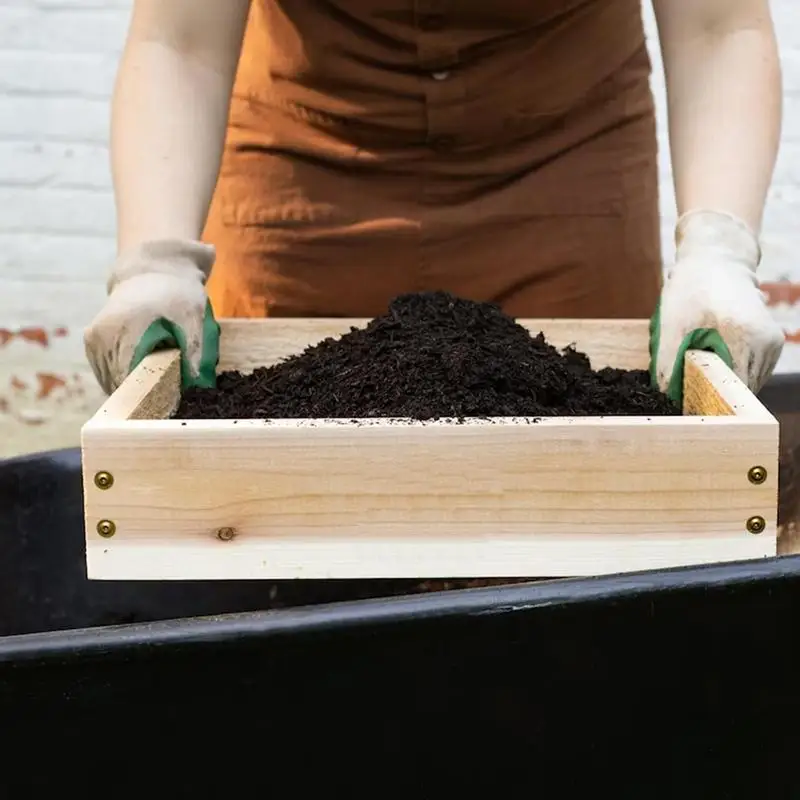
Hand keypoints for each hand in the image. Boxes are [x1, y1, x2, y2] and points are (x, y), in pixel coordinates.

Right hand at [84, 239, 219, 394]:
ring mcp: (93, 340)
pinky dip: (124, 382)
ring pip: (112, 384)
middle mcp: (103, 336)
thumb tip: (198, 390)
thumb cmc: (178, 295)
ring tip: (159, 387)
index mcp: (127, 330)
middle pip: (121, 386)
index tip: (170, 408)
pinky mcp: (91, 343)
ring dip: (134, 391)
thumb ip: (196, 353)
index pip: (133, 382)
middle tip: (169, 402)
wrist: (153, 270)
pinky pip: (106, 374)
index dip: (152, 400)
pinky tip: (144, 378)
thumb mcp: (194, 319)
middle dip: (145, 398)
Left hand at [650, 210, 784, 404]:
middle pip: (741, 390)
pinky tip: (714, 358)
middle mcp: (766, 342)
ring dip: (723, 382)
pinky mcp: (772, 343)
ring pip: (748, 383)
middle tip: (688, 385)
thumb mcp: (671, 327)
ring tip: (701, 364)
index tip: (686, 402)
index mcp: (744, 337)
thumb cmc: (691, 290)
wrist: (715, 261)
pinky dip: (732, 372)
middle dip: (714, 392)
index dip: (707, 402)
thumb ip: (667, 366)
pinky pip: (752, 372)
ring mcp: (773, 343)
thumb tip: (665, 401)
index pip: (731, 390)